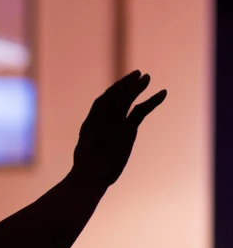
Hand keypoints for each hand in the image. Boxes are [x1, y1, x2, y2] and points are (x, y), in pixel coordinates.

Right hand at [72, 70, 166, 186]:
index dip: (112, 92)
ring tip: (146, 77)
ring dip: (137, 86)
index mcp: (89, 124)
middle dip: (125, 83)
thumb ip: (90, 148)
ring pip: (126, 98)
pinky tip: (164, 92)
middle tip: (138, 73)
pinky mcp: (126, 129)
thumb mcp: (84, 155)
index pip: (101, 102)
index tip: (120, 85)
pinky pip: (141, 110)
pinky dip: (153, 101)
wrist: (88, 174)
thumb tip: (89, 154)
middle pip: (114, 95)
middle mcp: (100, 118)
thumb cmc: (85, 171)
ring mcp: (113, 122)